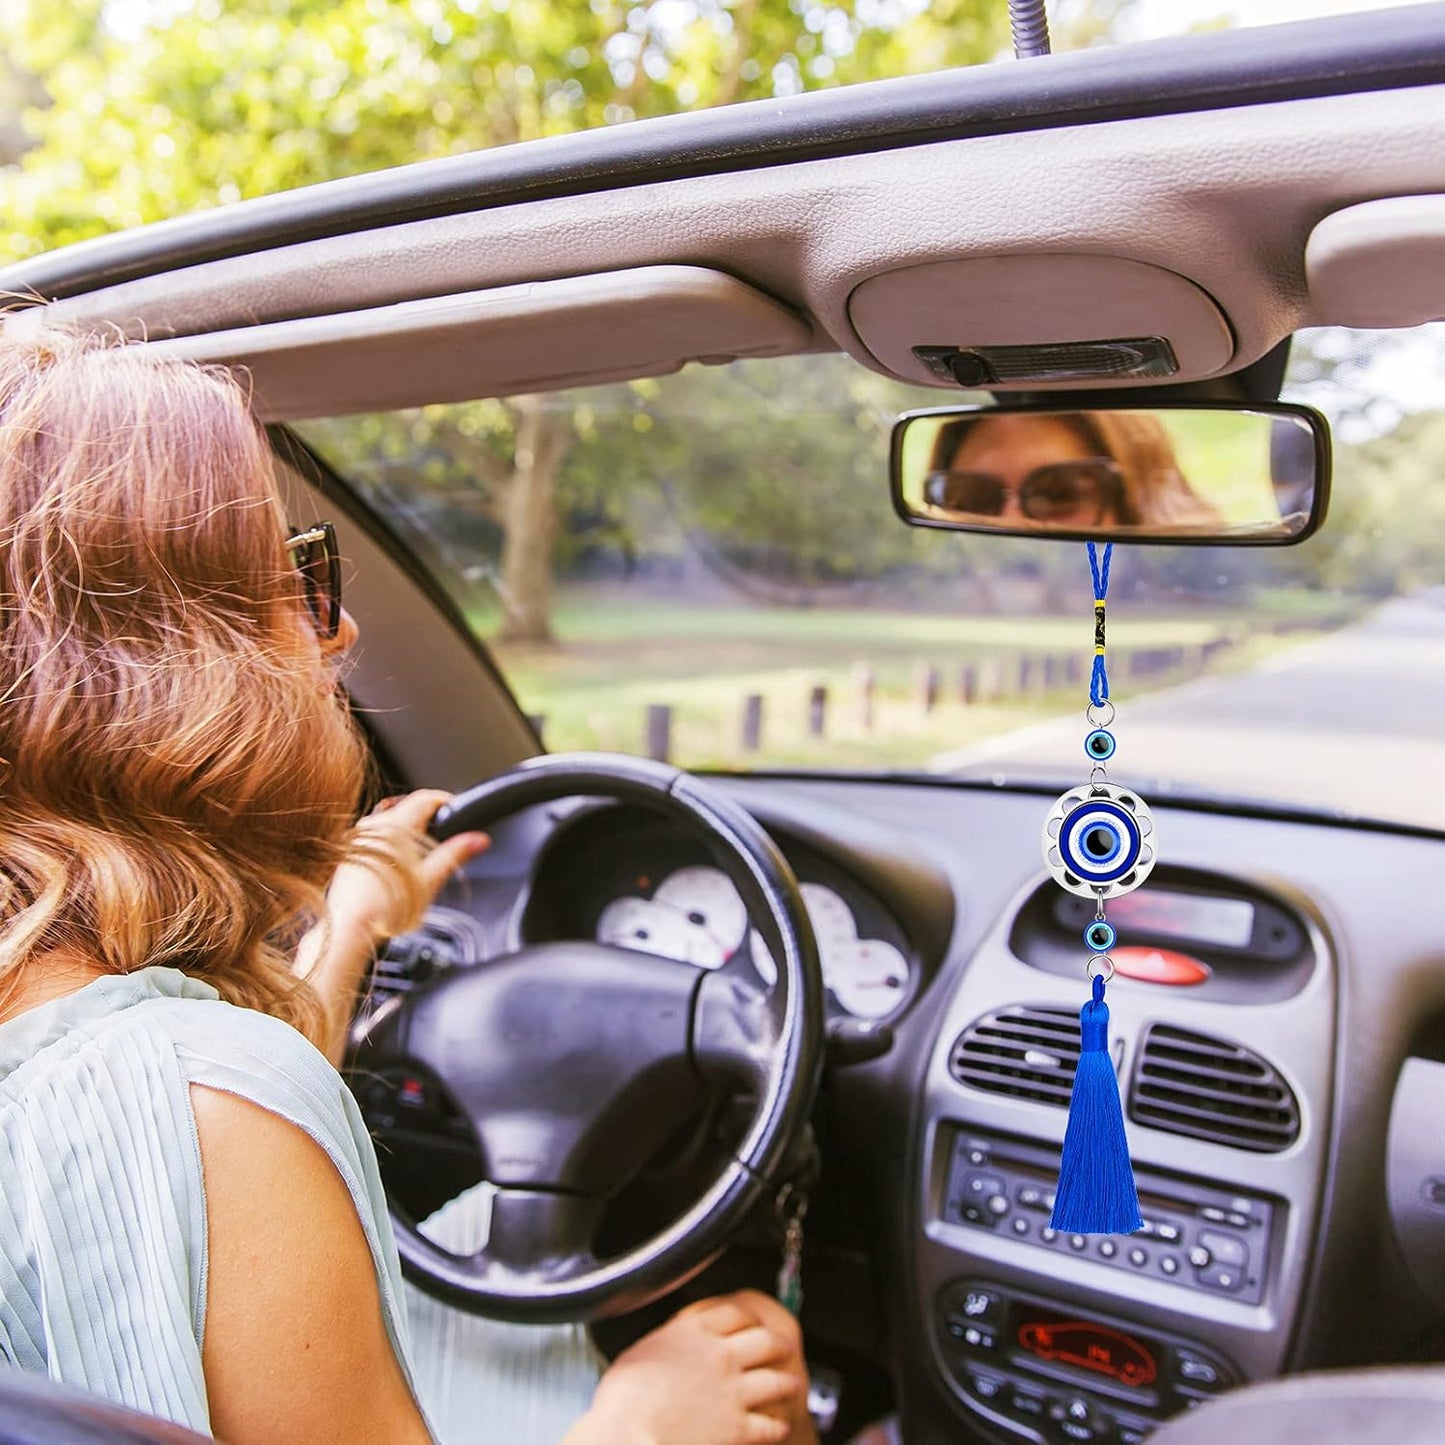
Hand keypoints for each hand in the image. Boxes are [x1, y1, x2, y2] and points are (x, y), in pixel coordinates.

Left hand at [296, 788, 488, 1061]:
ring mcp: (359, 837)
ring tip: (423, 849)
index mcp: (396, 826)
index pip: (426, 797)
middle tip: (447, 831)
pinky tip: (399, 862)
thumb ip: (456, 854)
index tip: (458, 809)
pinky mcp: (351, 852)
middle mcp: (374, 826)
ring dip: (410, 826)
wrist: (350, 928)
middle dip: (430, 813)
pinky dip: (392, 839)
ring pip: (391, 818)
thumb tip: (479, 839)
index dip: (447, 800)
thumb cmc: (386, 908)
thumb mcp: (431, 879)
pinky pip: (376, 833)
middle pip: (409, 804)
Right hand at [566, 1290, 815, 1444]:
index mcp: (693, 1332)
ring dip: (787, 1381)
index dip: (748, 1314)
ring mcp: (733, 1391)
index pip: (733, 1312)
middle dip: (777, 1342)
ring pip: (775, 1379)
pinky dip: (777, 1425)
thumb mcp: (640, 1352)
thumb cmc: (623, 1399)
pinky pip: (769, 1424)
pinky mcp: (738, 1429)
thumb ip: (665, 1342)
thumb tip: (668, 1344)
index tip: (752, 1319)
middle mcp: (720, 1356)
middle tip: (783, 1345)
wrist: (629, 1433)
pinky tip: (780, 1427)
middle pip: (763, 1339)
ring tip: (792, 1382)